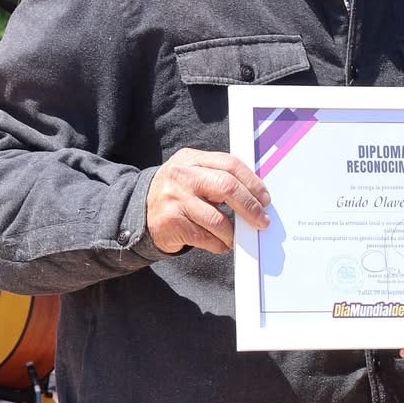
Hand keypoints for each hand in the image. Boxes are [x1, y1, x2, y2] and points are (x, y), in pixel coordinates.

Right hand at [146, 147, 269, 254]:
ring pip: (217, 219)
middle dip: (250, 206)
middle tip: (262, 221)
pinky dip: (219, 244)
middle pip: (227, 187)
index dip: (252, 182)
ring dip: (232, 232)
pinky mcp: (171, 222)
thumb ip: (218, 178)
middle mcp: (182, 175)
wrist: (138, 212)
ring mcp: (175, 198)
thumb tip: (256, 196)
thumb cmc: (176, 195)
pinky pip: (205, 237)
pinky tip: (220, 244)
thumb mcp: (192, 175)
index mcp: (191, 159)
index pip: (229, 164)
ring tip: (235, 237)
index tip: (265, 198)